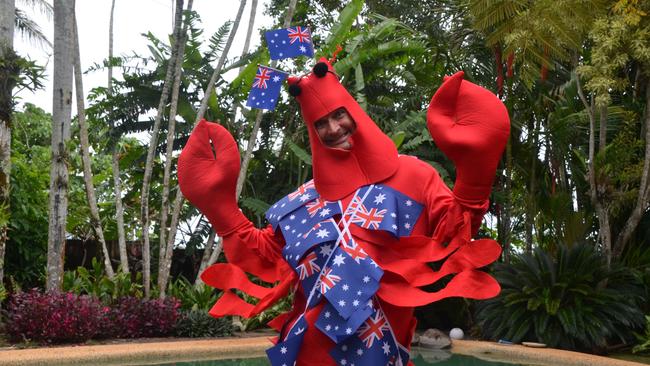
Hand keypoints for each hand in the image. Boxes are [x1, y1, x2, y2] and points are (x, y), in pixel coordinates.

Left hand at [178, 120, 248, 235]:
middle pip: (194, 141)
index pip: (199, 133)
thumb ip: (223, 140)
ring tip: (215, 157)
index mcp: (191, 156)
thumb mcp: (229, 160)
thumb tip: (210, 126)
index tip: (218, 128)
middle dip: (207, 140)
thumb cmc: (225, 185)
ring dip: (204, 150)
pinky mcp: (184, 179)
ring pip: (192, 152)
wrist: (219, 210)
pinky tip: (209, 166)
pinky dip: (200, 161)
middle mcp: (182, 162)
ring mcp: (181, 172)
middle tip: (219, 144)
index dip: (209, 128)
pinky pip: (191, 163)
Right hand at [427, 72, 509, 199]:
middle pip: (473, 91)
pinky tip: (467, 116)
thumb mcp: (440, 126)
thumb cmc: (457, 149)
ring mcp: (503, 112)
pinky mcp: (504, 118)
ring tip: (457, 111)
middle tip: (449, 105)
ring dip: (468, 100)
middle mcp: (496, 106)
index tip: (443, 83)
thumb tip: (455, 76)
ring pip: (481, 97)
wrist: (478, 169)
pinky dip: (476, 107)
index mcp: (481, 107)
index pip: (464, 88)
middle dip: (460, 95)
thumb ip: (440, 102)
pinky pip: (488, 105)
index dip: (451, 86)